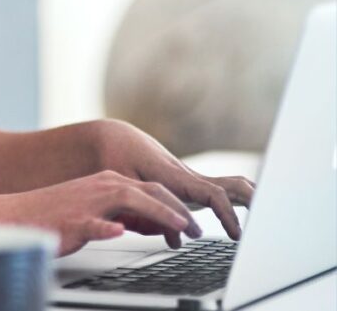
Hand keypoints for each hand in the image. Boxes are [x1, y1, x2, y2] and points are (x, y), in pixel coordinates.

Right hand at [3, 170, 200, 255]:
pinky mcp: (73, 221)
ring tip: (178, 228)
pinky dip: (107, 227)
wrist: (17, 216)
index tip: (193, 223)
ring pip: (128, 200)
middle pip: (149, 191)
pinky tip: (118, 231)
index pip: (152, 189)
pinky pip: (93, 223)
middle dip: (177, 210)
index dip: (177, 205)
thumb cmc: (56, 216)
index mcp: (108, 183)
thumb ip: (125, 215)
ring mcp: (88, 203)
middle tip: (196, 230)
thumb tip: (153, 225)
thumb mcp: (98, 213)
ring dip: (157, 213)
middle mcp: (102, 187)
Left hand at [92, 119, 255, 240]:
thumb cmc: (117, 160)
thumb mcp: (124, 186)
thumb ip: (148, 213)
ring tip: (267, 222)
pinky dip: (236, 201)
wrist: (115, 140)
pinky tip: (247, 216)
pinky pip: (219, 190)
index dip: (227, 214)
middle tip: (266, 226)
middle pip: (233, 185)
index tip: (236, 235)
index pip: (214, 194)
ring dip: (250, 199)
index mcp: (176, 177)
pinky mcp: (189, 183)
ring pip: (230, 185)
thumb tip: (176, 242)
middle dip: (254, 202)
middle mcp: (190, 177)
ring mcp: (192, 179)